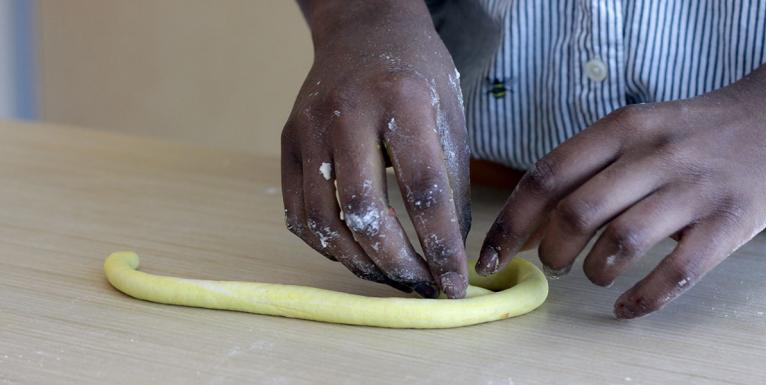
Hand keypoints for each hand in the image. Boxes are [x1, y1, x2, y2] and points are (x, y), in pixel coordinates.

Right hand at [282, 1, 470, 297]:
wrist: (361, 30)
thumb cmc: (415, 73)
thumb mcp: (449, 113)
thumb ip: (450, 180)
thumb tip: (448, 248)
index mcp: (401, 100)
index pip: (423, 189)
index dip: (441, 245)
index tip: (455, 282)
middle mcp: (346, 114)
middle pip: (364, 212)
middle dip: (396, 263)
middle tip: (421, 286)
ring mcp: (308, 129)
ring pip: (322, 220)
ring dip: (359, 262)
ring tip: (391, 277)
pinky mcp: (286, 143)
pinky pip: (297, 213)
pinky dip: (326, 245)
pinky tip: (355, 254)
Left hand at [477, 63, 765, 317]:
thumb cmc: (684, 136)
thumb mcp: (631, 134)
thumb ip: (581, 173)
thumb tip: (523, 229)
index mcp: (620, 129)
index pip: (547, 176)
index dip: (510, 222)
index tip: (491, 256)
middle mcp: (654, 155)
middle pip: (577, 212)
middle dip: (552, 250)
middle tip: (555, 263)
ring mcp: (693, 189)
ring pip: (621, 242)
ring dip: (594, 272)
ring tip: (595, 274)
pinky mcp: (729, 223)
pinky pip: (676, 273)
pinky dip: (643, 298)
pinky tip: (627, 306)